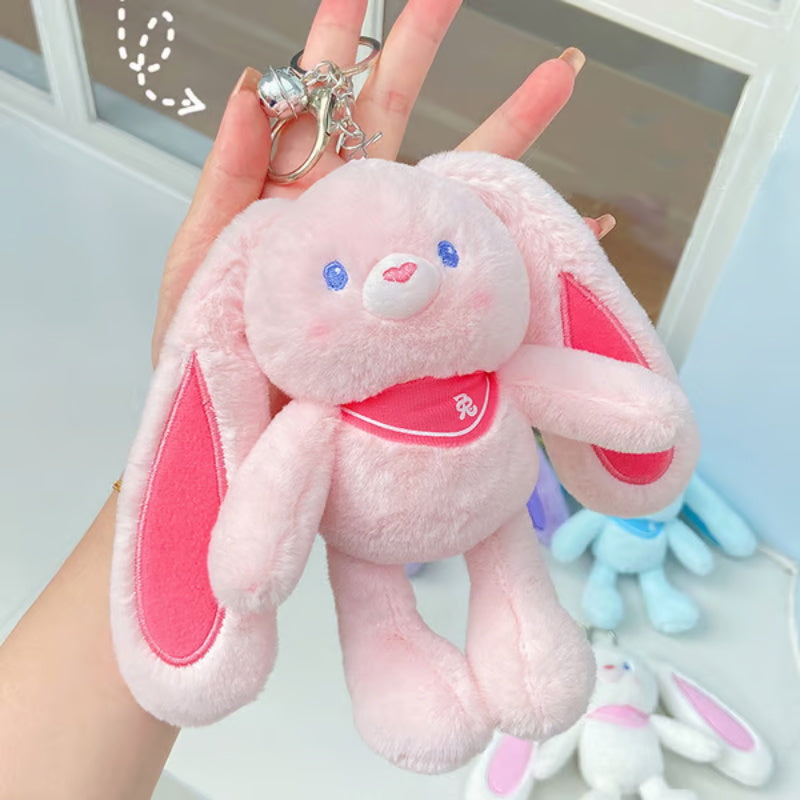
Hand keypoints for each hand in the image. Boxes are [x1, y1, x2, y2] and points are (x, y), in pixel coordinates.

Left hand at [152, 0, 614, 364]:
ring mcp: (394, 253)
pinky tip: (584, 220)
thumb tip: (249, 83)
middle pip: (397, 112)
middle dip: (422, 44)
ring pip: (458, 174)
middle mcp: (353, 212)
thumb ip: (227, 173)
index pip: (321, 97)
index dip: (339, 36)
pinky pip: (490, 261)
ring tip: (557, 78)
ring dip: (511, 126)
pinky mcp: (425, 300)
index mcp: (298, 191)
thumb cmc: (209, 345)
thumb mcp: (203, 256)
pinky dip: (534, 240)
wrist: (246, 427)